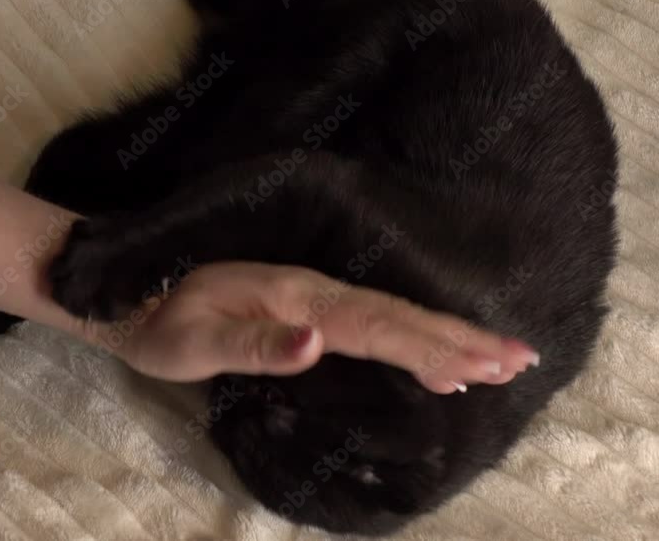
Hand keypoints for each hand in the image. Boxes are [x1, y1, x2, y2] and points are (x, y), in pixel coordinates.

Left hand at [83, 262, 539, 389]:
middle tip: (519, 360)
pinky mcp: (311, 310)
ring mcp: (316, 299)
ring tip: (500, 360)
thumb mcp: (193, 341)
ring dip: (448, 338)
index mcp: (296, 298)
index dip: (430, 344)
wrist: (139, 297)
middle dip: (459, 339)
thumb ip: (254, 344)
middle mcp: (315, 294)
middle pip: (399, 317)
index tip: (483, 361)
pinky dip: (415, 343)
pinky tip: (438, 365)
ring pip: (393, 318)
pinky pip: (375, 326)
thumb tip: (318, 344)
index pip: (375, 324)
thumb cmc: (163, 325)